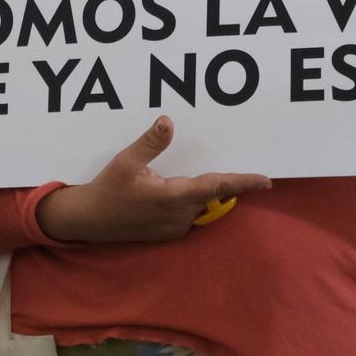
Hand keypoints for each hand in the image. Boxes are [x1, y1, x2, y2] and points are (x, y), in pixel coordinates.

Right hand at [36, 116, 270, 243]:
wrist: (89, 221)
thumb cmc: (108, 190)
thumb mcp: (126, 161)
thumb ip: (150, 142)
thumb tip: (168, 122)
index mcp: (172, 198)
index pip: (215, 187)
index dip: (242, 183)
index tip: (266, 181)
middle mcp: (179, 216)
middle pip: (210, 194)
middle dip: (218, 181)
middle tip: (225, 169)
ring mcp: (175, 227)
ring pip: (200, 204)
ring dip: (198, 190)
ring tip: (176, 178)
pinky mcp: (170, 233)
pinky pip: (189, 213)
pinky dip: (187, 200)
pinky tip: (168, 190)